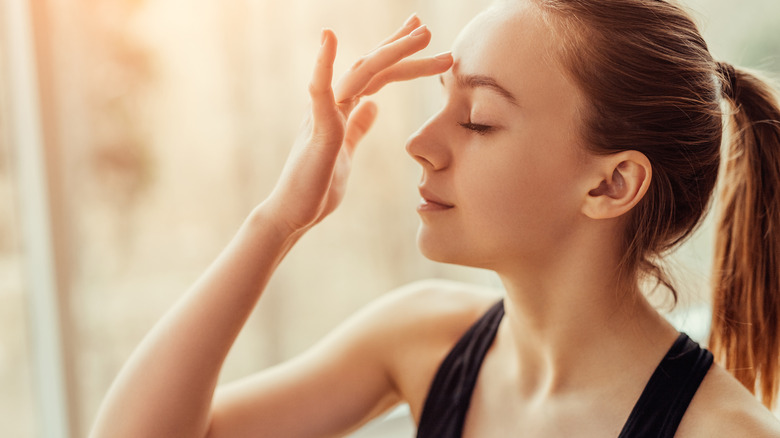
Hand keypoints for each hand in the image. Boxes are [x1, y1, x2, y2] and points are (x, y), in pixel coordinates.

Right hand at [264, 15, 452, 234]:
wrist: (292, 214)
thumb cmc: (317, 186)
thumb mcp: (346, 151)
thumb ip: (357, 126)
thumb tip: (373, 106)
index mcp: (341, 109)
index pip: (375, 75)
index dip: (398, 55)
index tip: (421, 38)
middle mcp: (332, 104)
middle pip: (371, 66)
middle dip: (400, 46)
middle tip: (427, 28)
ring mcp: (323, 113)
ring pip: (360, 73)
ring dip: (391, 51)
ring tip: (421, 35)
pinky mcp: (317, 129)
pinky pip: (320, 91)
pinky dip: (324, 63)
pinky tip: (329, 38)